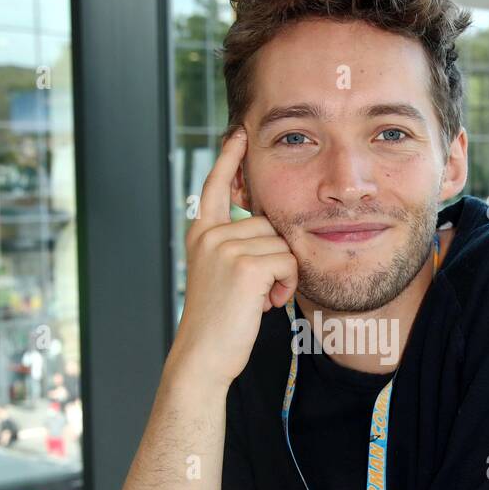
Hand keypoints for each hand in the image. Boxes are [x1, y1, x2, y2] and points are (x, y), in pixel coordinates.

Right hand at [169, 127, 298, 388]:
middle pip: (267, 223)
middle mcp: (209, 236)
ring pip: (281, 243)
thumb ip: (236, 248)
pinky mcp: (245, 266)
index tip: (238, 133)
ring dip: (282, 274)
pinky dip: (286, 284)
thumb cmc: (219, 322)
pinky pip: (288, 261)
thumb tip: (270, 231)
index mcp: (200, 235)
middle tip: (259, 291)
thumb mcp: (222, 276)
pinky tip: (267, 303)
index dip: (229, 159)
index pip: (214, 186)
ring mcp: (225, 249)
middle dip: (275, 257)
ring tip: (261, 299)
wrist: (203, 356)